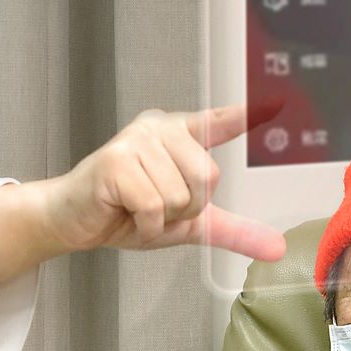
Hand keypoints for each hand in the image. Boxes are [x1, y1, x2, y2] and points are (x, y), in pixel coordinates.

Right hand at [36, 106, 285, 260]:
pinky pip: (153, 206)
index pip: (217, 123)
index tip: (275, 102)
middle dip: (185, 209)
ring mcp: (136, 142)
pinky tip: (123, 213)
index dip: (244, 115)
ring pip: (180, 196)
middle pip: (208, 178)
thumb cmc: (126, 213)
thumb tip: (276, 248)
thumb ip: (233, 230)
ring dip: (160, 219)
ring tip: (135, 209)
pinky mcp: (116, 162)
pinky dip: (142, 225)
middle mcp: (159, 129)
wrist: (73, 222)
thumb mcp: (189, 223)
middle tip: (154, 207)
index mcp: (178, 135)